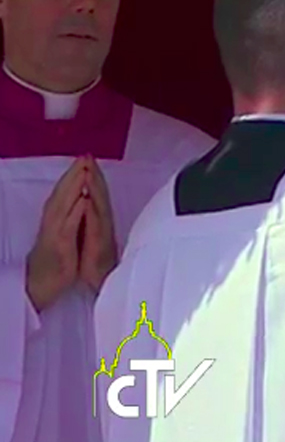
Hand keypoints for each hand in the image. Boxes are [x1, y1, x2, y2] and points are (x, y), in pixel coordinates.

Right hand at [26, 157, 90, 311]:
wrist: (41, 284)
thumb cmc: (56, 258)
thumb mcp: (64, 233)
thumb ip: (70, 216)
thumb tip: (80, 197)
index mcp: (55, 217)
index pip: (65, 192)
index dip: (74, 174)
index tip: (86, 158)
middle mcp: (53, 221)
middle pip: (63, 193)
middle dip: (74, 174)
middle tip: (85, 156)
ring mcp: (54, 233)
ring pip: (64, 205)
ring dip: (74, 187)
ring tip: (85, 171)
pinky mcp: (59, 246)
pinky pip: (67, 227)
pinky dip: (76, 213)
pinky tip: (83, 201)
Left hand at [78, 157, 117, 294]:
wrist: (104, 285)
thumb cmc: (99, 263)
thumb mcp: (97, 238)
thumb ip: (97, 221)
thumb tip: (93, 202)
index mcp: (101, 221)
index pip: (98, 195)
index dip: (94, 177)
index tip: (88, 160)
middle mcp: (105, 224)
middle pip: (100, 195)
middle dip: (94, 175)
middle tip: (88, 156)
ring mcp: (104, 233)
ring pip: (99, 206)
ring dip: (94, 188)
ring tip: (88, 170)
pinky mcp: (100, 245)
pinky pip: (95, 224)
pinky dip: (92, 210)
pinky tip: (88, 198)